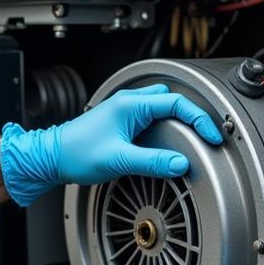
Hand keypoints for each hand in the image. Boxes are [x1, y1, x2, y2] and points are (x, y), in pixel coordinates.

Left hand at [0, 85, 223, 206]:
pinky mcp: (120, 121)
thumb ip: (153, 162)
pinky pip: (150, 116)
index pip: (177, 103)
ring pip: (160, 106)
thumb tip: (180, 164)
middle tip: (207, 134)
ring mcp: (123, 110)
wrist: (51, 157)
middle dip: (192, 115)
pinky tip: (167, 140)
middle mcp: (128, 102)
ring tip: (192, 136)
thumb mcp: (119, 160)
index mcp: (130, 104)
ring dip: (177, 118)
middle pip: (172, 100)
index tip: (212, 135)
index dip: (199, 119)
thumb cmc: (76, 154)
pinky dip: (164, 125)